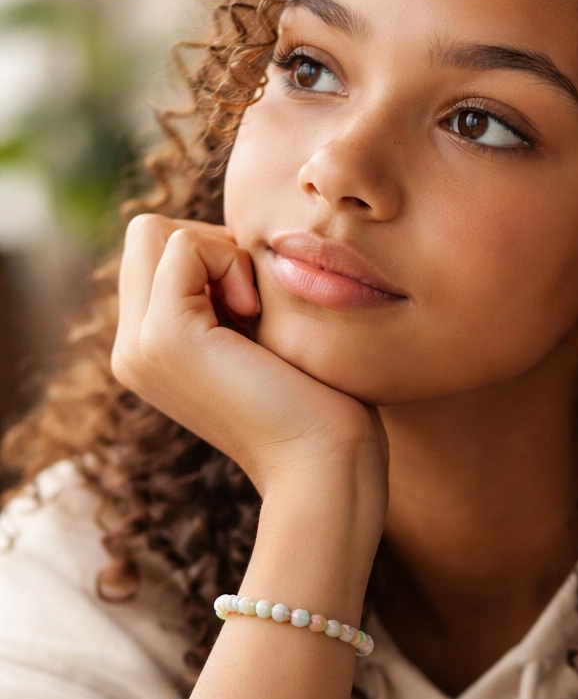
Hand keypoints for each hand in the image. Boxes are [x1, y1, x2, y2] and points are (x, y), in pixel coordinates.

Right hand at [111, 214, 387, 510]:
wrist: (326, 465)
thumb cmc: (320, 402)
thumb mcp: (262, 335)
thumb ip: (230, 294)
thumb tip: (230, 236)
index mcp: (149, 351)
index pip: (153, 250)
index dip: (213, 254)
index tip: (257, 305)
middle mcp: (131, 349)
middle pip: (146, 235)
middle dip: (210, 247)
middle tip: (254, 305)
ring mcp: (138, 346)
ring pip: (154, 232)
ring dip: (219, 253)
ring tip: (254, 313)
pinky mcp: (163, 338)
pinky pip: (182, 246)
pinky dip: (228, 261)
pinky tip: (255, 315)